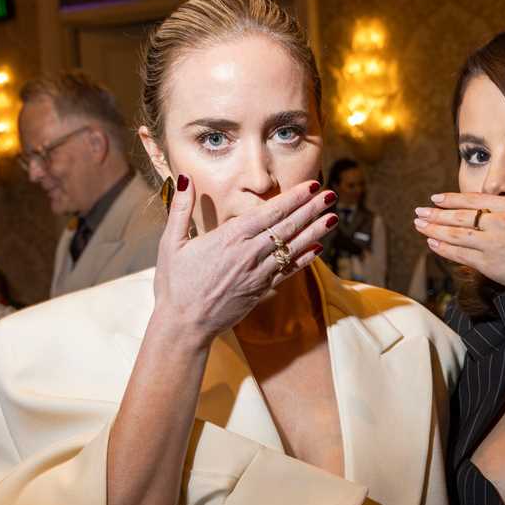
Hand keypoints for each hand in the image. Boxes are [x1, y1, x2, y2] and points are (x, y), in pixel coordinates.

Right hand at [151, 175, 334, 343]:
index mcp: (229, 238)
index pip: (270, 212)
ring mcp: (258, 273)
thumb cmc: (175, 285)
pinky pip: (288, 271)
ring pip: (293, 248)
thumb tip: (184, 179)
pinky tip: (318, 248)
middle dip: (311, 209)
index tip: (311, 186)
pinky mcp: (261, 290)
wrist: (185, 325)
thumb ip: (180, 209)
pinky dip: (304, 259)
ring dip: (315, 231)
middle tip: (331, 195)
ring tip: (332, 217)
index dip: (294, 198)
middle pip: (287, 227)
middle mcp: (249, 254)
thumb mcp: (171, 243)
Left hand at [412, 158, 504, 287]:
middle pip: (460, 216)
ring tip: (419, 225)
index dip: (452, 199)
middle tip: (419, 212)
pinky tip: (432, 244)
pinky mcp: (489, 264)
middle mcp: (498, 223)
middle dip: (436, 214)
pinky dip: (444, 249)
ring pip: (456, 234)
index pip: (475, 200)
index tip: (437, 198)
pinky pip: (461, 255)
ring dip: (434, 229)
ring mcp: (492, 243)